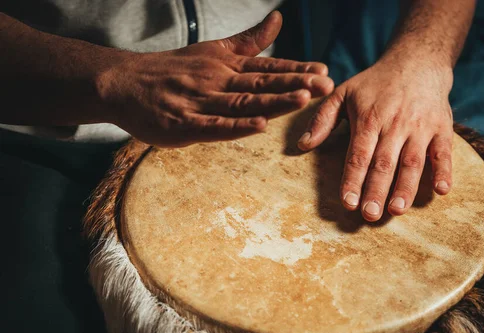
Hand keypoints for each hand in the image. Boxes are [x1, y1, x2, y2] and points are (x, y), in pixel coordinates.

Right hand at [97, 11, 332, 146]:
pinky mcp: (183, 125)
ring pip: (242, 102)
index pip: (266, 69)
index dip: (296, 70)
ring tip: (301, 98)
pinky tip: (258, 126)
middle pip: (260, 84)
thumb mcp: (213, 50)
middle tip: (325, 84)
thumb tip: (278, 19)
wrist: (123, 82)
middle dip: (294, 84)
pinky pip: (213, 126)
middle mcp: (216, 80)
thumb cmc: (173, 69)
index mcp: (225, 65)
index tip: (324, 71)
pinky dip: (235, 126)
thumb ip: (249, 41)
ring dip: (272, 102)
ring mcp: (200, 102)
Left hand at [298, 55, 453, 220]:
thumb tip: (302, 145)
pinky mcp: (441, 127)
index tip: (347, 203)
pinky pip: (443, 152)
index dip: (353, 180)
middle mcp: (394, 124)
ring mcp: (420, 127)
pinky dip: (445, 171)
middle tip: (370, 215)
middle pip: (384, 163)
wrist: (417, 60)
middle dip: (376, 191)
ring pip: (412, 161)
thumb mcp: (343, 93)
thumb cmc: (375, 83)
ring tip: (397, 210)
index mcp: (369, 118)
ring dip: (406, 187)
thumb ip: (322, 119)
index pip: (359, 155)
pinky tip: (442, 191)